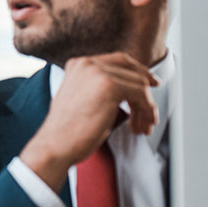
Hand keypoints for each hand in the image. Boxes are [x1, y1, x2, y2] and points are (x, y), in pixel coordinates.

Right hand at [20, 52, 158, 190]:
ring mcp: (98, 72)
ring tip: (142, 126)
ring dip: (146, 107)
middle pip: (131, 69)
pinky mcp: (110, 85)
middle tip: (152, 110)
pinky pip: (141, 93)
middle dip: (145, 91)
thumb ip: (102, 90)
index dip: (138, 72)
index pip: (118, 61)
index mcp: (78, 65)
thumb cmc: (67, 132)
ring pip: (139, 83)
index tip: (150, 84)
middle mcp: (87, 63)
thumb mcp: (83, 102)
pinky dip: (146, 111)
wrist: (55, 146)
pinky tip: (139, 126)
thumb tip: (131, 94)